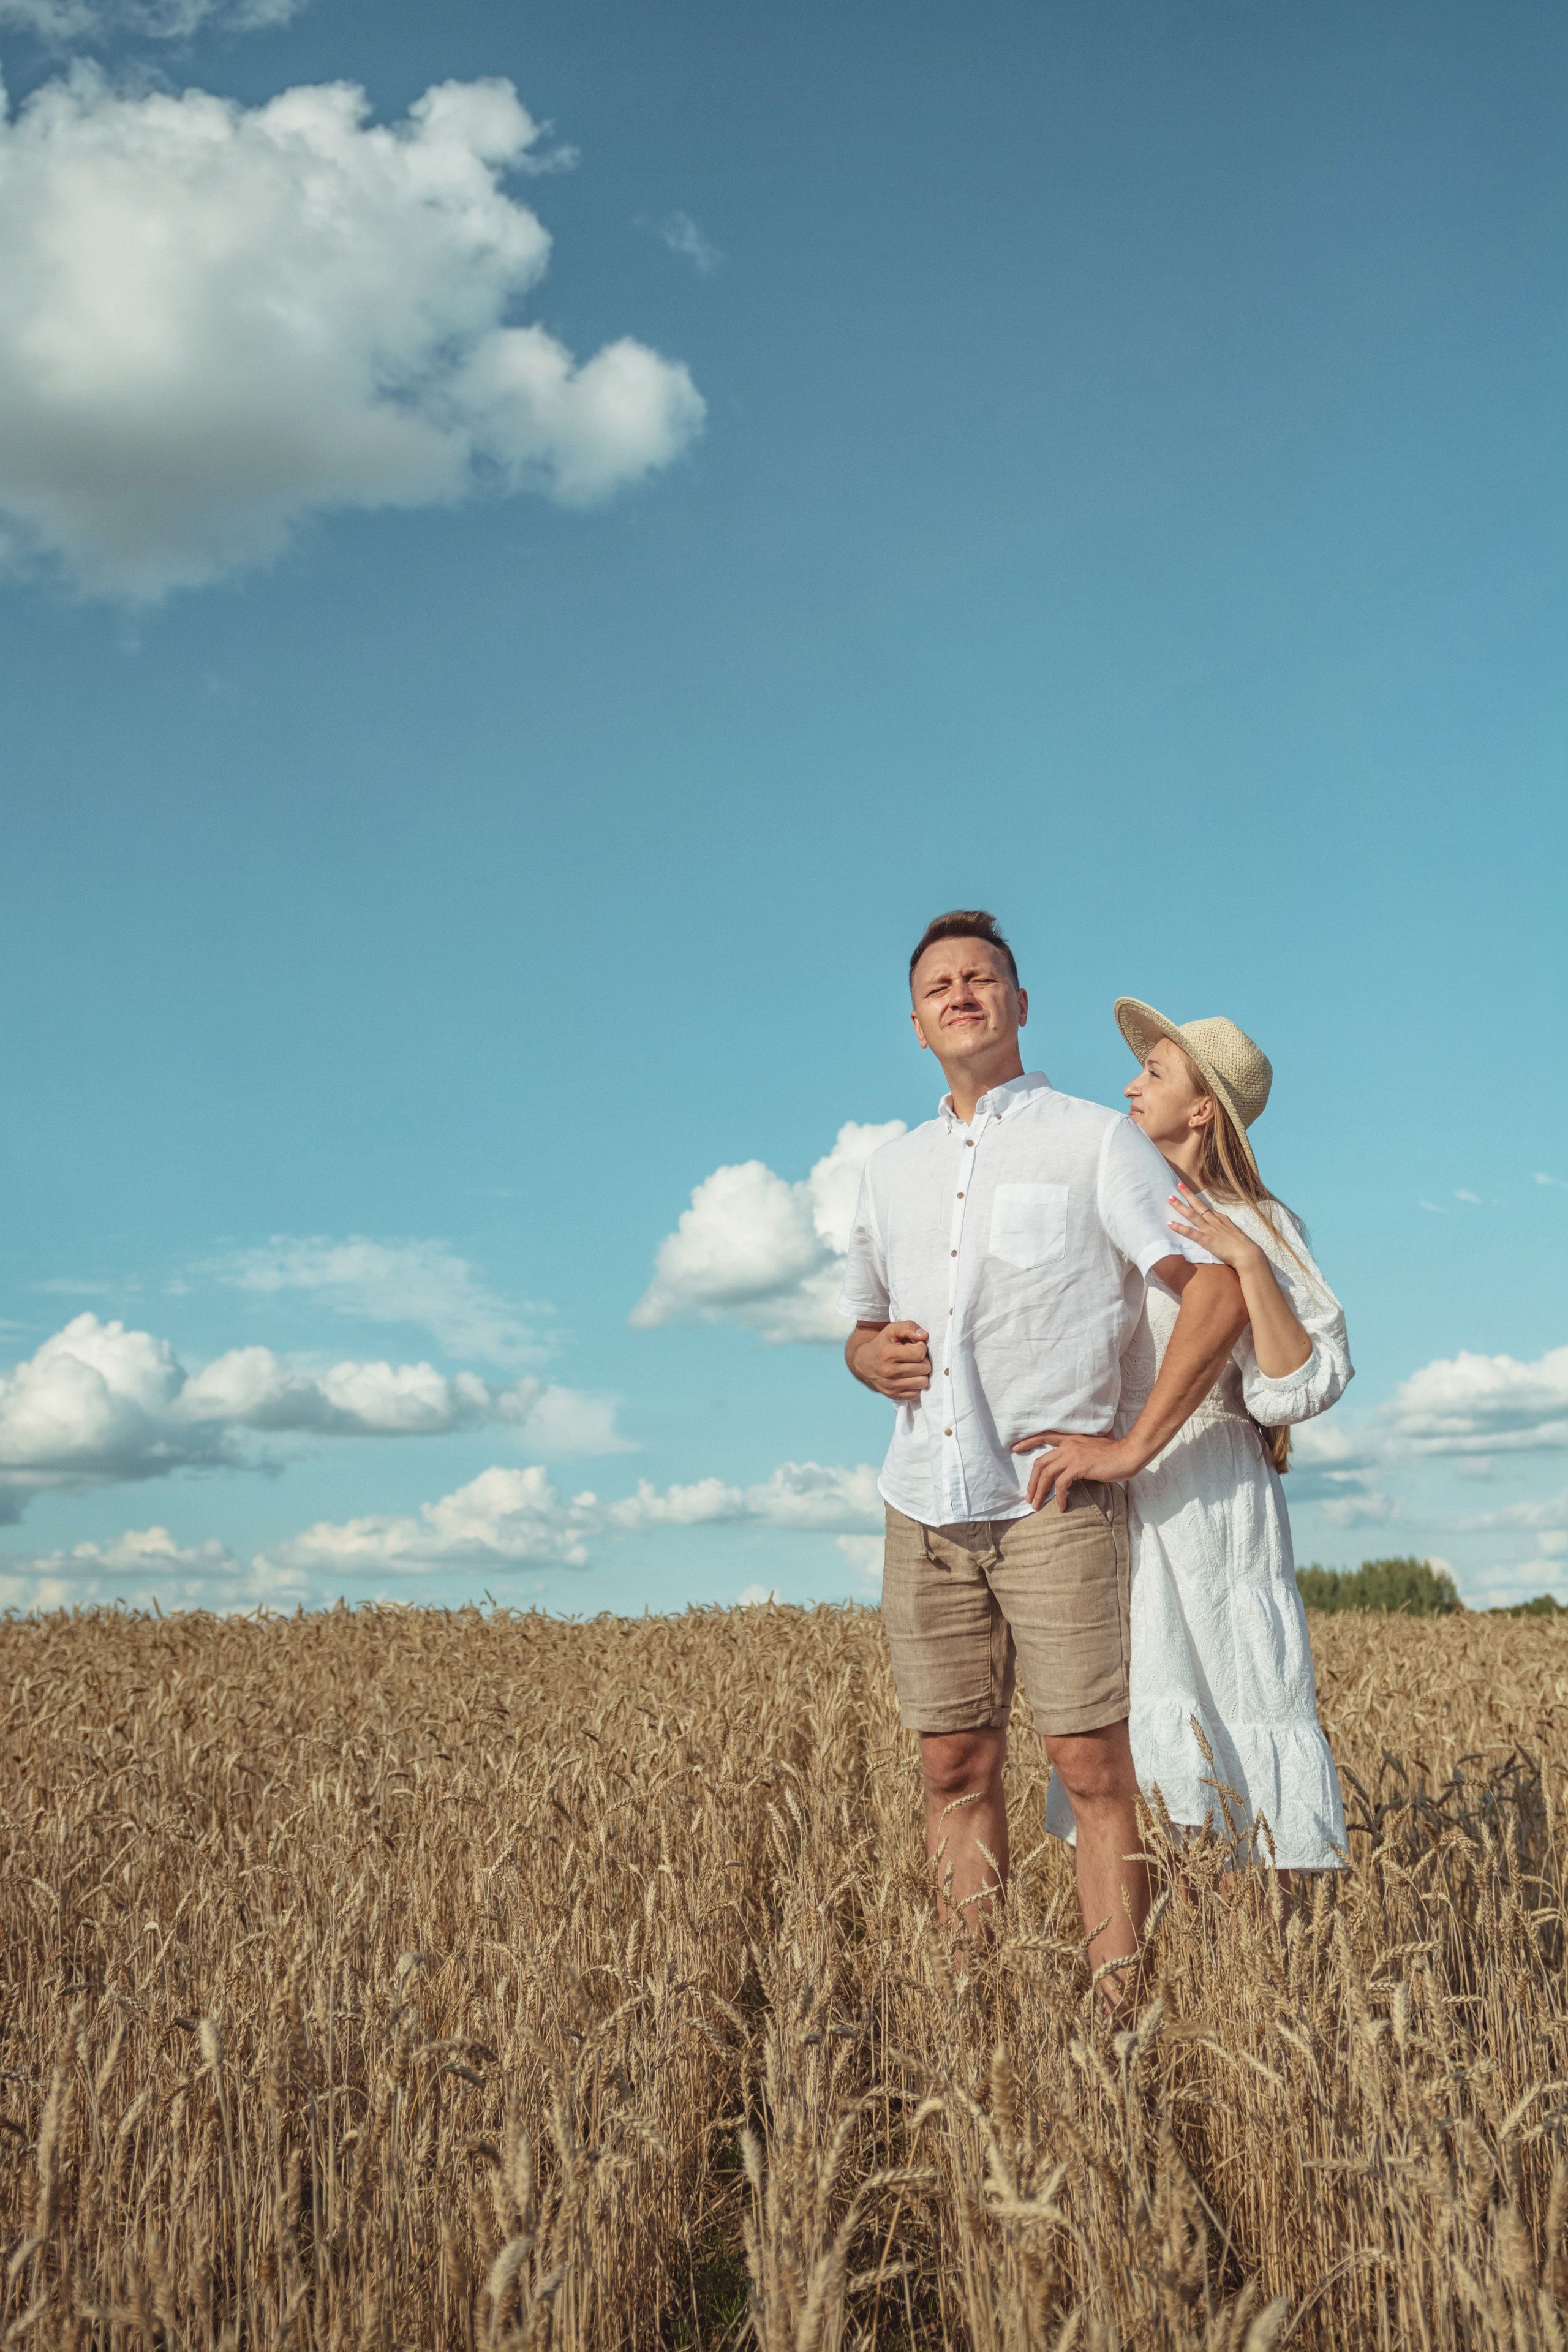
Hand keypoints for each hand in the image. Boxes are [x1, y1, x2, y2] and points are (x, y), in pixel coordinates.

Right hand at [852, 1320, 931, 1400]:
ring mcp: (891, 1386)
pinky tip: (910, 1377)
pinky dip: (916, 1386)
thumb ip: (909, 1327)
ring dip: (921, 1374)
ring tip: (914, 1368)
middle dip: (923, 1361)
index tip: (915, 1347)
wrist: (863, 1363)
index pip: (919, 1353)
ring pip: (923, 1382)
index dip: (921, 1348)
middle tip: (915, 1358)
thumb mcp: (891, 1330)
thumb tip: (924, 1335)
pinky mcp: (892, 1395)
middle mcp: (889, 1371)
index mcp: (889, 1353)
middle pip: (924, 1368)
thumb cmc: (882, 1344)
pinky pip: (916, 1394)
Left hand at [1011, 1428, 1136, 1510]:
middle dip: (1032, 1481)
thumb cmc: (1114, 1454)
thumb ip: (1079, 1453)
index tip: (1014, 1448)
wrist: (1127, 1455)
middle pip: (1040, 1463)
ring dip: (1039, 1491)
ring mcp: (1072, 1455)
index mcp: (1070, 1439)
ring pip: (1047, 1474)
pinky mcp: (1078, 1467)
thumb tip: (1072, 1466)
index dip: (1028, 1442)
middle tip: (1029, 1497)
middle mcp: (1068, 1445)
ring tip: (1037, 1505)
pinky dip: (1058, 1497)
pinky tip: (1062, 1506)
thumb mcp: (1091, 1449)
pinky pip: (1061, 1484)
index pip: (1044, 1437)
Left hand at [1166, 1182, 1261, 1271]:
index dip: (1197, 1199)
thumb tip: (1220, 1229)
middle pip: (1198, 1205)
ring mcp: (1209, 1229)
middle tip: (1178, 1185)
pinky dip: (1179, 1227)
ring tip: (1170, 1198)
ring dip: (1180, 1206)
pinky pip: (1190, 1232)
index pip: (1206, 1207)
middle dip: (1187, 1194)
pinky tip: (1170, 1223)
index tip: (1189, 1192)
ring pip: (1192, 1214)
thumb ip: (1225, 1229)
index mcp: (1222, 1218)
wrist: (1247, 1254)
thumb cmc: (1243, 1246)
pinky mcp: (1206, 1240)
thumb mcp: (1234, 1232)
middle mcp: (1214, 1221)